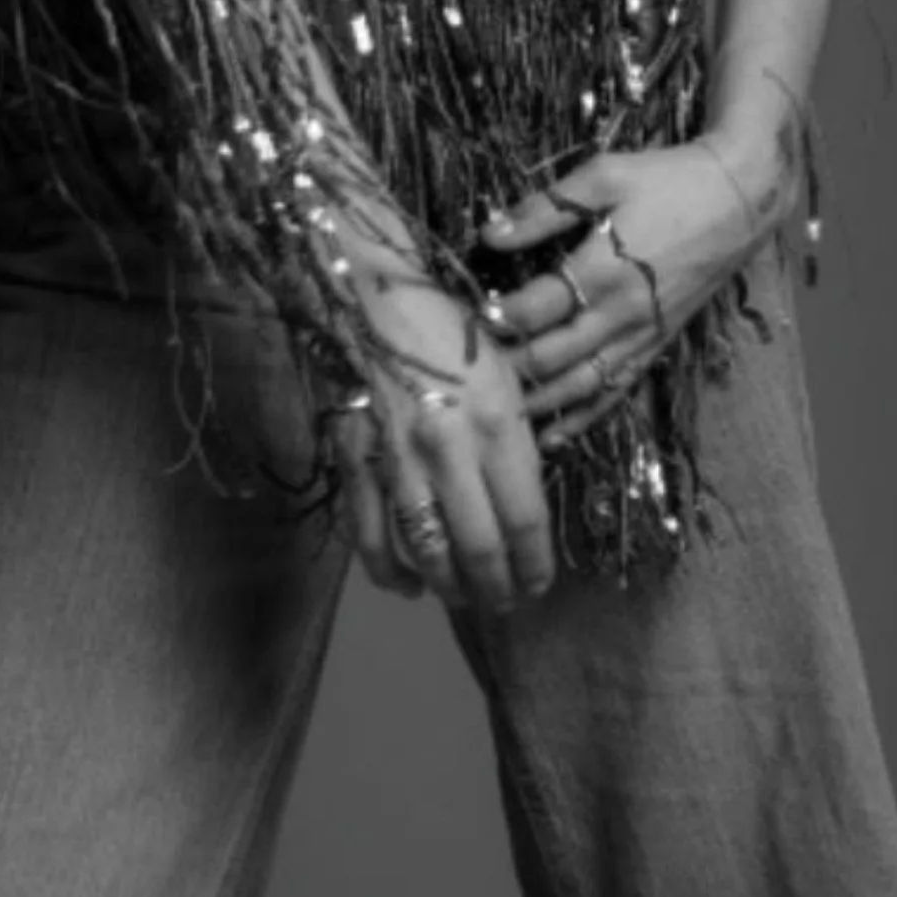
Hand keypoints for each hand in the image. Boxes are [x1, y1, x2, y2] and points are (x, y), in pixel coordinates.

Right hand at [333, 273, 557, 614]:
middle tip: (507, 601)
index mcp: (498, 424)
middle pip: (482, 549)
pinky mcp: (356, 460)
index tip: (539, 584)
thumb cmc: (451, 331)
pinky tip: (408, 586)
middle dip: (499, 589)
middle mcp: (450, 450)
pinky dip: (390, 571)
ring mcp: (398, 460)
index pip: (526, 522)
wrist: (374, 295)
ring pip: (429, 552)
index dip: (536, 566)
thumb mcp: (506, 378)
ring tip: (467, 598)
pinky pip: (371, 536)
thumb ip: (515, 446)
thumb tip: (521, 510)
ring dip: (452, 588)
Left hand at [477, 136, 784, 447]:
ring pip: (582, 385)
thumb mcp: (603, 176)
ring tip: (498, 417)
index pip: (534, 310)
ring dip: (539, 404)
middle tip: (466, 374)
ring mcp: (643, 335)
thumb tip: (489, 232)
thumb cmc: (666, 179)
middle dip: (507, 367)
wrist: (740, 198)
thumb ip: (544, 208)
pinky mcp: (659, 344)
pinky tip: (555, 436)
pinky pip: (617, 390)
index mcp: (603, 269)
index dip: (495, 319)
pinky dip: (584, 417)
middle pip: (551, 357)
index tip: (461, 321)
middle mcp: (621, 313)